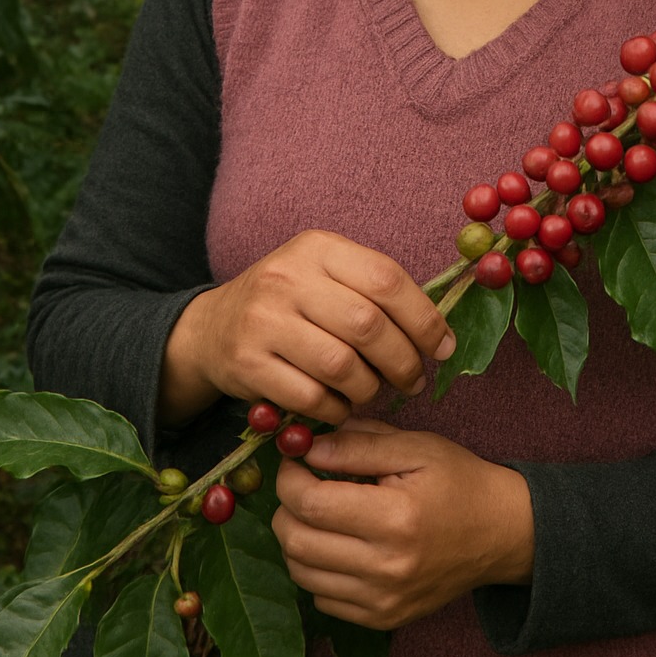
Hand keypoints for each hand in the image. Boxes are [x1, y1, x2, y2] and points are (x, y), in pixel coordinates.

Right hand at [157, 231, 455, 425]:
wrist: (212, 328)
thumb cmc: (289, 303)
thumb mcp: (326, 276)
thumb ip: (375, 293)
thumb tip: (441, 334)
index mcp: (318, 247)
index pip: (387, 279)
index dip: (424, 318)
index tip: (443, 348)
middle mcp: (287, 276)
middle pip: (368, 325)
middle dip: (403, 361)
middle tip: (413, 381)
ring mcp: (263, 319)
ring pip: (341, 365)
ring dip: (370, 389)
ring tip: (374, 392)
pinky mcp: (247, 363)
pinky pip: (311, 397)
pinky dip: (337, 409)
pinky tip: (341, 405)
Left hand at [272, 419, 534, 630]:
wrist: (500, 532)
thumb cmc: (457, 480)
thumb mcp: (415, 446)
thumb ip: (358, 443)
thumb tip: (306, 447)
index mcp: (396, 517)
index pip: (311, 503)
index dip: (290, 477)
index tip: (295, 459)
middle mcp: (387, 567)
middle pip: (297, 542)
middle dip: (285, 507)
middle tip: (300, 484)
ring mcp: (384, 600)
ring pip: (302, 573)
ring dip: (296, 537)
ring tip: (318, 512)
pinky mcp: (383, 619)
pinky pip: (322, 599)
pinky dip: (317, 569)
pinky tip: (338, 542)